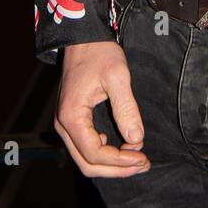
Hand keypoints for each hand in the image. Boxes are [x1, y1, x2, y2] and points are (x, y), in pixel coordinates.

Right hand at [54, 40, 150, 178]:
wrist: (82, 38)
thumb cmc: (99, 53)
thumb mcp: (118, 77)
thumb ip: (126, 108)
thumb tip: (136, 139)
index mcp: (71, 117)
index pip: (95, 154)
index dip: (120, 161)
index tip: (143, 156)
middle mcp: (63, 126)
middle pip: (88, 164)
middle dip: (117, 169)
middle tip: (144, 164)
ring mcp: (66, 124)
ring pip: (86, 159)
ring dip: (112, 165)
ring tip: (138, 160)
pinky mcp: (73, 120)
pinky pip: (85, 147)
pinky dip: (104, 154)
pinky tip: (123, 149)